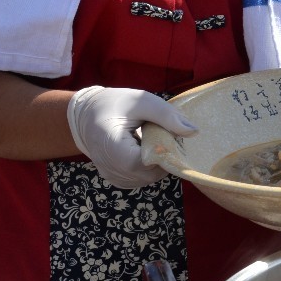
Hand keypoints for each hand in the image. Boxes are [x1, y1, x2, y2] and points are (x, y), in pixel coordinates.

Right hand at [67, 86, 188, 188]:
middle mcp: (110, 167)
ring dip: (157, 163)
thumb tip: (194, 132)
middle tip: (165, 136)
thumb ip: (167, 115)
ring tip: (152, 140)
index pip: (148, 162)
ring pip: (147, 179)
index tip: (171, 136)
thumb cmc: (114, 104)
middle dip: (164, 157)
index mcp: (112, 147)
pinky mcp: (116, 179)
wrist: (86, 115)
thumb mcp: (141, 101)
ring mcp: (112, 176)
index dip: (166, 152)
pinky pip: (140, 179)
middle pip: (150, 174)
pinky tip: (145, 150)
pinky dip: (148, 167)